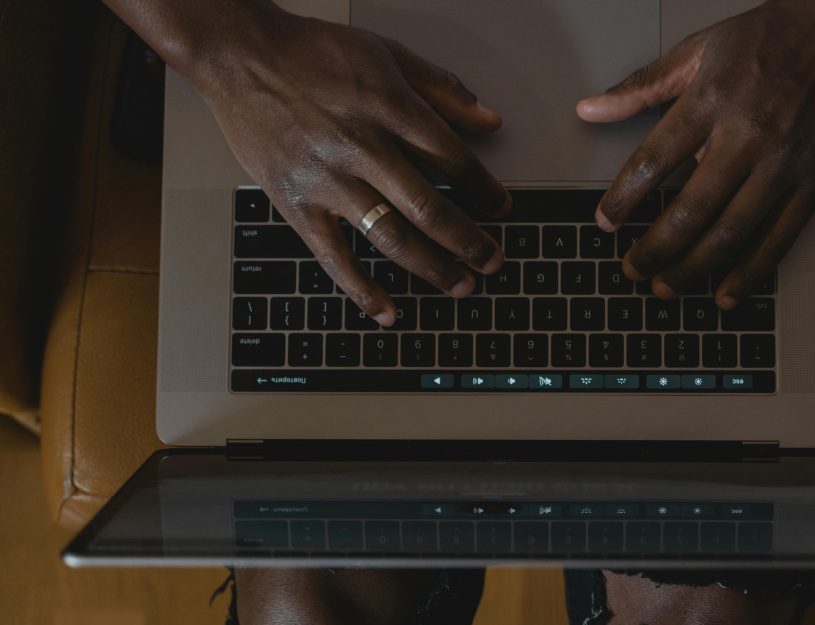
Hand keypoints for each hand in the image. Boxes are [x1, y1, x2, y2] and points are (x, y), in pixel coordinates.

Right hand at [194, 7, 509, 324]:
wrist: (241, 55)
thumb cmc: (312, 52)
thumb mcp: (387, 53)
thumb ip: (443, 88)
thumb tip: (489, 121)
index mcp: (390, 109)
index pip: (453, 160)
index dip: (485, 190)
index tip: (501, 208)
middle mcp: (363, 147)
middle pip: (430, 207)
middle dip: (470, 242)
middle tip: (492, 261)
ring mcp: (328, 181)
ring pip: (391, 236)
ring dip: (432, 268)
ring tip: (461, 286)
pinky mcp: (296, 204)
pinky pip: (334, 257)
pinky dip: (362, 289)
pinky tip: (387, 311)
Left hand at [578, 0, 814, 308]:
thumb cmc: (771, 34)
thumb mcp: (697, 49)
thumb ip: (641, 86)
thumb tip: (589, 109)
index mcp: (710, 100)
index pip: (652, 162)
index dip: (623, 200)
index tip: (605, 223)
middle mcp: (746, 135)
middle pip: (690, 210)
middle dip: (655, 250)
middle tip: (632, 270)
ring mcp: (784, 161)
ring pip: (732, 231)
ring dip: (693, 269)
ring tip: (666, 287)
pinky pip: (780, 236)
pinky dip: (751, 270)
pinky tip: (726, 292)